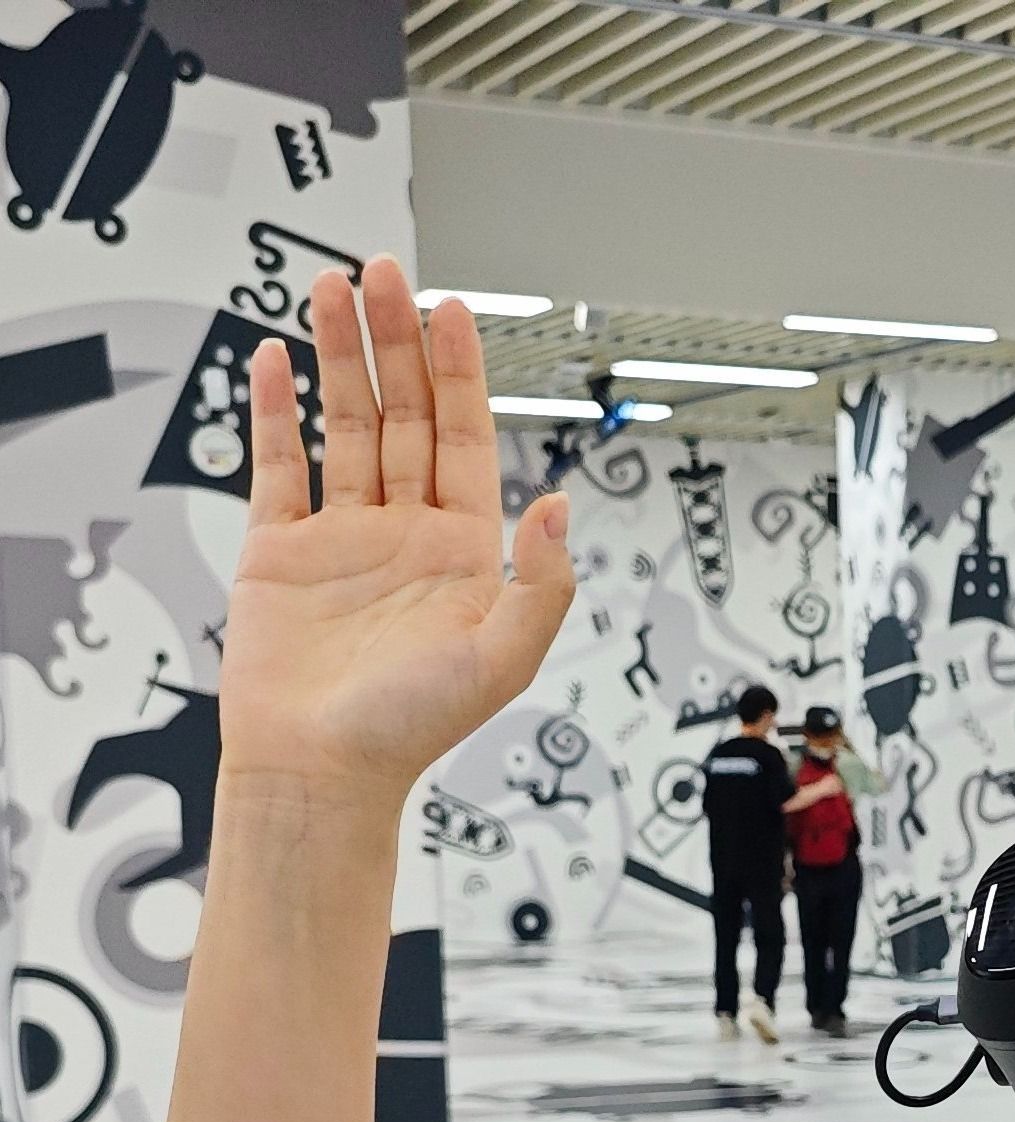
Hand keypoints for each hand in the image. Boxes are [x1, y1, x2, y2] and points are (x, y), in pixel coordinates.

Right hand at [219, 256, 574, 799]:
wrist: (321, 771)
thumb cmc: (410, 728)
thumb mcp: (501, 657)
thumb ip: (540, 583)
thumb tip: (556, 504)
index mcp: (462, 554)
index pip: (463, 440)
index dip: (459, 373)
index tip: (452, 310)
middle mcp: (405, 536)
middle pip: (404, 416)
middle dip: (395, 342)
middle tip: (381, 272)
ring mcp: (342, 539)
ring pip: (345, 427)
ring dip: (340, 358)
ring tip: (329, 289)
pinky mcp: (280, 553)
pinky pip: (279, 468)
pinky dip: (275, 412)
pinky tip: (273, 361)